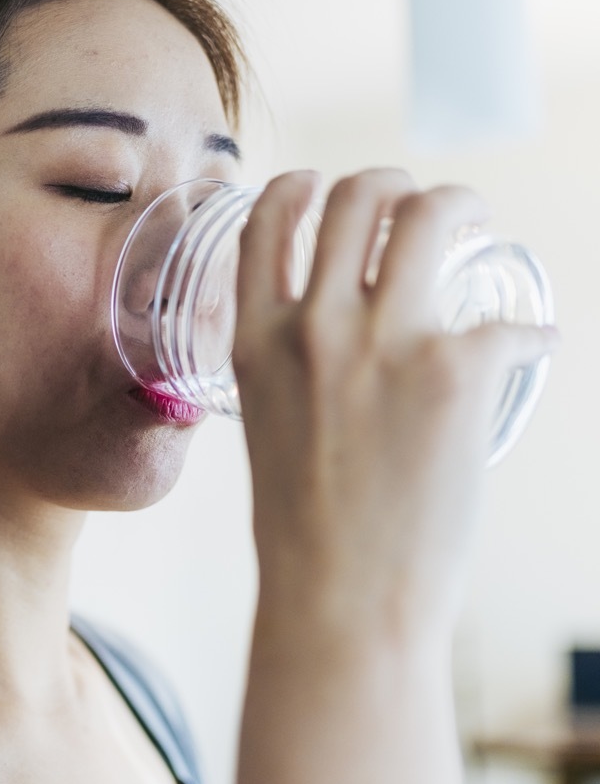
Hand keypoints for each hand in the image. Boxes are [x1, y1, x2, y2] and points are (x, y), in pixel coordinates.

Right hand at [232, 169, 556, 643]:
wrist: (341, 599)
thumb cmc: (301, 529)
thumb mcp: (266, 423)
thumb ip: (287, 366)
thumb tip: (331, 336)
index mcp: (254, 338)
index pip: (267, 215)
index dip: (303, 185)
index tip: (329, 193)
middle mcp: (312, 324)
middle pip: (357, 194)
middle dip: (395, 184)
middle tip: (421, 209)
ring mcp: (383, 342)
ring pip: (430, 214)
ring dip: (462, 206)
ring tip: (476, 228)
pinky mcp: (454, 372)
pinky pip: (510, 322)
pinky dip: (529, 331)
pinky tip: (530, 347)